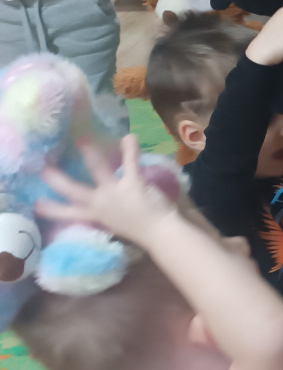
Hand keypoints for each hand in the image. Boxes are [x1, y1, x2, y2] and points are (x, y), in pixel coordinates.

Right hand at [36, 134, 176, 245]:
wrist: (160, 233)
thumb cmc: (139, 228)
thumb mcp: (112, 222)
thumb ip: (101, 211)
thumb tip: (93, 201)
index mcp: (94, 215)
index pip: (67, 213)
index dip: (51, 209)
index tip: (35, 203)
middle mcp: (100, 204)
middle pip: (74, 191)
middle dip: (56, 179)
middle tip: (42, 168)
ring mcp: (115, 193)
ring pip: (98, 171)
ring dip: (91, 154)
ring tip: (82, 139)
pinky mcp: (133, 184)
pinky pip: (130, 162)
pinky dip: (130, 149)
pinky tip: (130, 136)